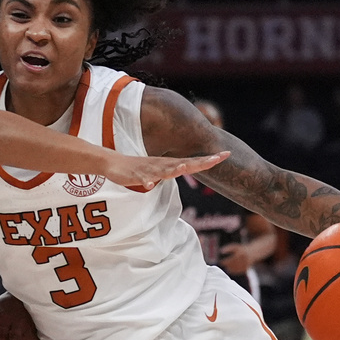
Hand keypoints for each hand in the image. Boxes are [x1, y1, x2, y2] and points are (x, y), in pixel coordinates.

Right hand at [104, 151, 229, 188]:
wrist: (114, 163)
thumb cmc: (139, 169)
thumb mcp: (160, 172)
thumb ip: (172, 171)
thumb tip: (185, 170)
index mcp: (169, 164)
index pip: (193, 162)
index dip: (209, 159)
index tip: (226, 154)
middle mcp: (162, 164)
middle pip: (184, 164)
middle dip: (201, 162)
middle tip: (218, 158)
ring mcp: (149, 169)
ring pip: (164, 170)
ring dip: (175, 169)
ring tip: (186, 168)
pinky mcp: (136, 175)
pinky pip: (142, 180)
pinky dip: (146, 182)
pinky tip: (149, 185)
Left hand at [218, 243, 250, 275]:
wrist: (253, 253)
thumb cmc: (241, 249)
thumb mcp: (235, 247)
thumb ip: (228, 248)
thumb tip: (220, 251)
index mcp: (240, 253)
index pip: (230, 259)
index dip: (225, 261)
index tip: (221, 262)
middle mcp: (243, 259)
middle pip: (233, 265)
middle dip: (227, 266)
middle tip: (223, 266)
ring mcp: (245, 265)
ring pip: (235, 269)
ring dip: (230, 269)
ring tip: (226, 268)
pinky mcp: (246, 269)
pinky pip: (238, 272)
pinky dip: (233, 272)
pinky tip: (229, 270)